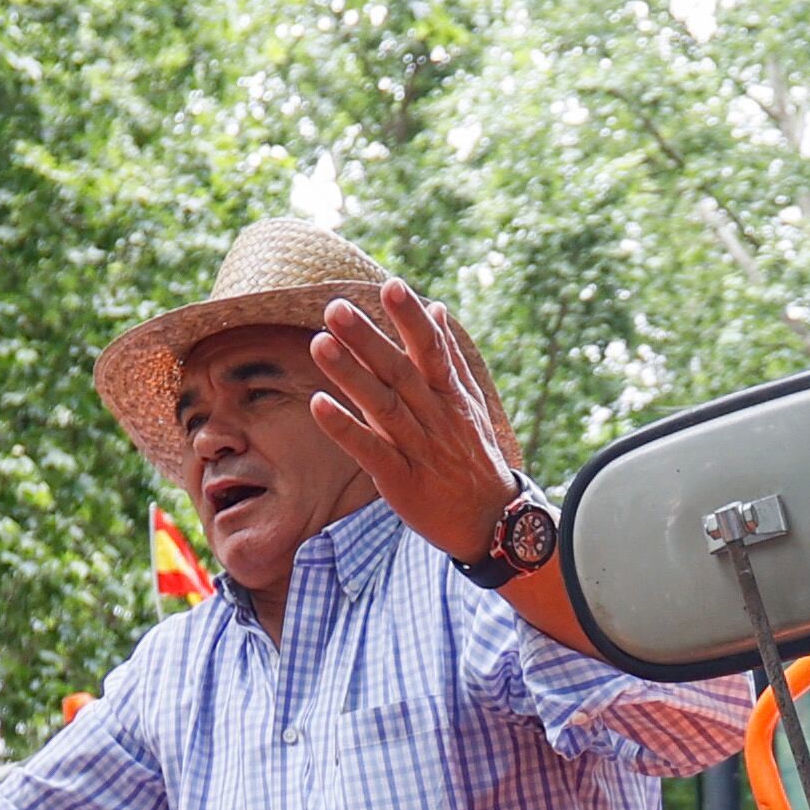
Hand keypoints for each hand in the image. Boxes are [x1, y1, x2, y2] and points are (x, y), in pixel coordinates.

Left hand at [306, 281, 526, 566]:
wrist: (491, 523)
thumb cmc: (473, 457)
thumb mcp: (470, 403)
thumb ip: (450, 356)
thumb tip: (437, 307)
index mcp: (450, 395)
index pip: (432, 349)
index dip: (411, 319)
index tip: (391, 285)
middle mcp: (435, 417)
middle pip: (400, 372)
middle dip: (368, 340)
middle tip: (335, 308)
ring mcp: (418, 450)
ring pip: (383, 406)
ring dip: (350, 375)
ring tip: (318, 344)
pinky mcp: (401, 481)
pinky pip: (371, 451)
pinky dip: (345, 429)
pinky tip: (319, 406)